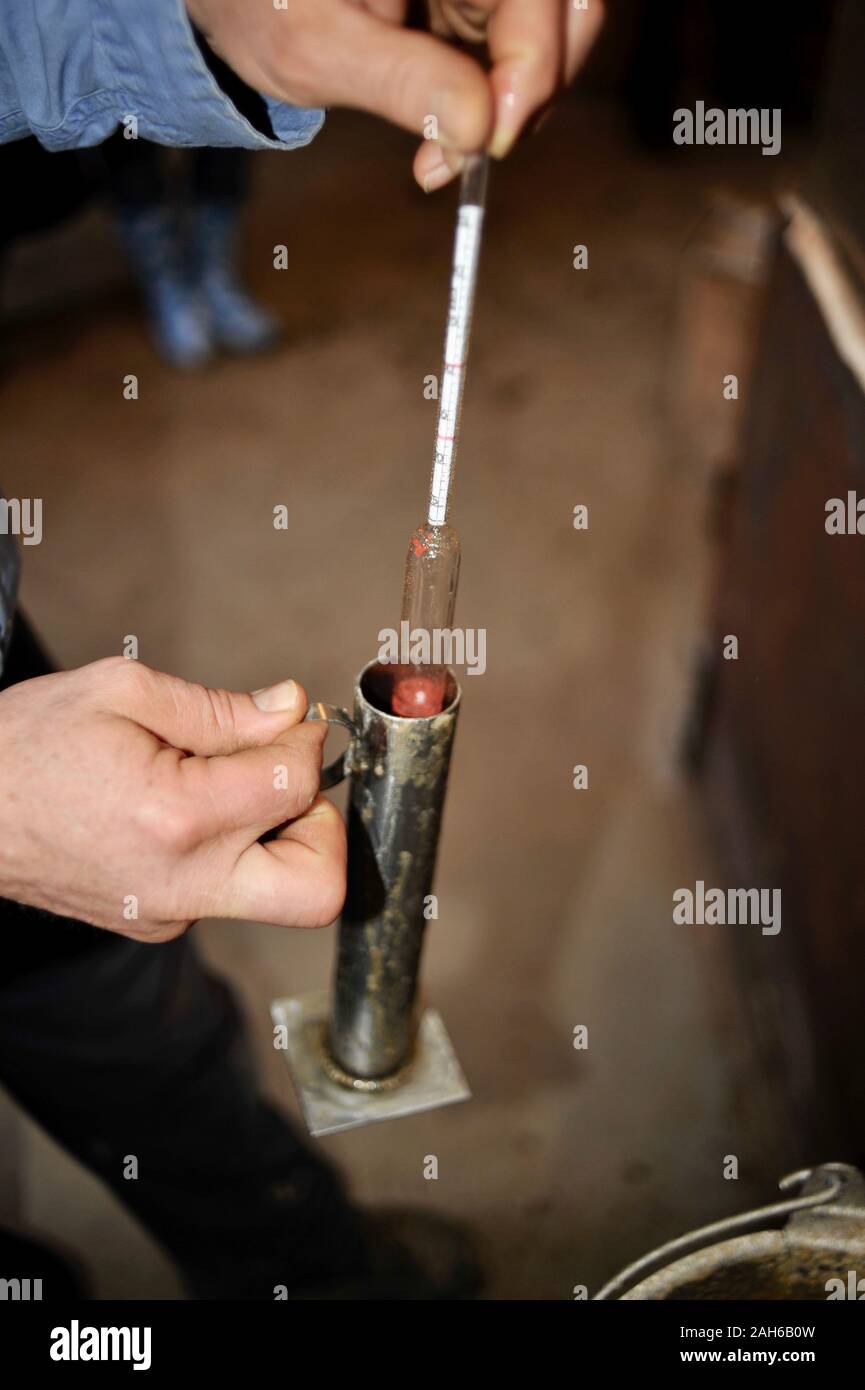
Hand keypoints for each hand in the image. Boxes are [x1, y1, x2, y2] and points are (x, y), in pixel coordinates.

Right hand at [0, 658, 343, 940]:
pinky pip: (227, 890)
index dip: (306, 741)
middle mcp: (182, 883)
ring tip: (220, 784)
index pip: (295, 785)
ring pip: (277, 893)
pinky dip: (229, 847)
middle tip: (284, 780)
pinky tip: (182, 806)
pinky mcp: (157, 923)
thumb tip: (290, 709)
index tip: (292, 721)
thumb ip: (220, 709)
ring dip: (276, 835)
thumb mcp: (119, 693)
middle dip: (323, 828)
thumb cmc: (25, 745)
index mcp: (177, 817)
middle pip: (318, 890)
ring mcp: (169, 914)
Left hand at [185, 0, 603, 189]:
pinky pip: (515, 58)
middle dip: (531, 91)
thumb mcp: (315, 48)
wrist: (236, 1)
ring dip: (510, 110)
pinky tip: (443, 141)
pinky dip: (491, 109)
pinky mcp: (474, 2)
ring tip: (442, 156)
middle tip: (474, 154)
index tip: (491, 142)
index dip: (532, 66)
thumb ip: (399, 80)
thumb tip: (477, 129)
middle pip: (566, 9)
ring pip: (549, 38)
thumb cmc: (258, 4)